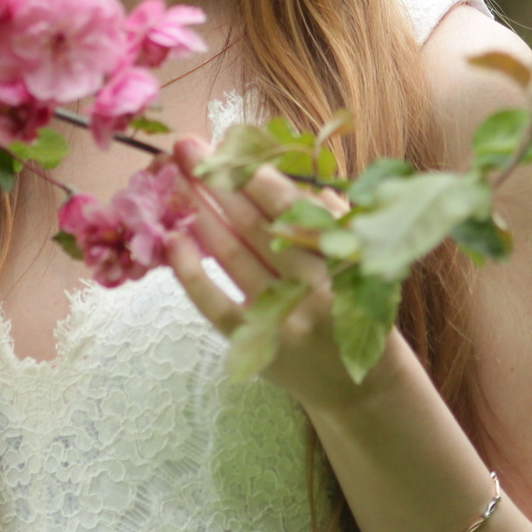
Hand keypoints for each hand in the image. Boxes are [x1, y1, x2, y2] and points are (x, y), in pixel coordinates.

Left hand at [162, 135, 410, 414]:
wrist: (359, 385)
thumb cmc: (353, 303)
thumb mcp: (357, 256)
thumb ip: (324, 213)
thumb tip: (274, 166)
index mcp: (342, 261)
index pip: (292, 209)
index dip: (255, 176)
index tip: (227, 146)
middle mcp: (312, 289)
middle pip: (253, 225)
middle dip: (217, 182)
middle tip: (187, 148)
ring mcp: (280, 319)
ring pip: (231, 256)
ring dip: (198, 213)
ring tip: (175, 180)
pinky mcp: (253, 345)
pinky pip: (213, 303)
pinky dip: (190, 271)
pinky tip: (172, 239)